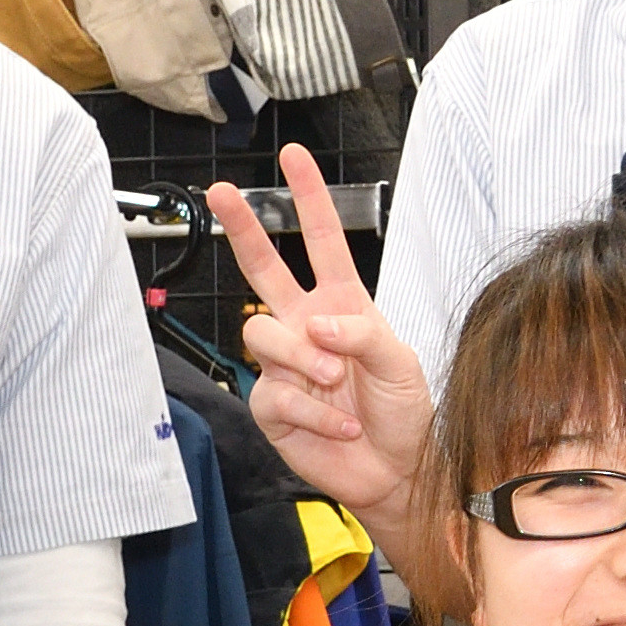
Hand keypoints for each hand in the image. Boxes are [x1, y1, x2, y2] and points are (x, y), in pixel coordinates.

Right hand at [210, 147, 434, 528]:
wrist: (396, 470)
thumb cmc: (404, 412)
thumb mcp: (401, 362)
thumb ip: (364, 333)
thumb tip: (318, 323)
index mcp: (341, 304)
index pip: (322, 241)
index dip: (308, 197)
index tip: (293, 155)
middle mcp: (306, 326)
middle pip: (263, 267)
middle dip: (242, 226)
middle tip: (220, 192)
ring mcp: (284, 365)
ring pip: (263, 332)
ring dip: (306, 358)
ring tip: (339, 383)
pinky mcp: (272, 406)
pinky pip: (276, 393)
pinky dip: (315, 410)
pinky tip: (341, 424)